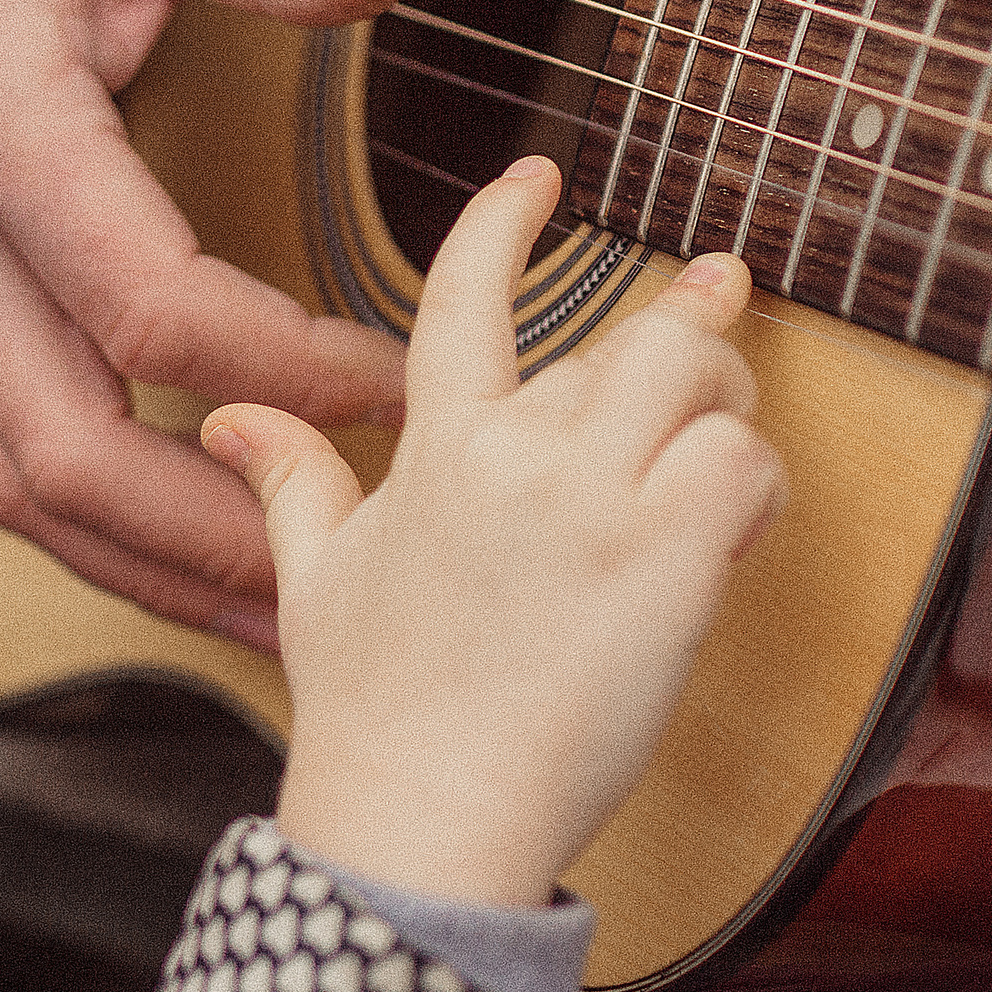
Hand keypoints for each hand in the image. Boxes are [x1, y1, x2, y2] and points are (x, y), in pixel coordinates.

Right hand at [0, 0, 438, 644]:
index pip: (138, 305)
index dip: (277, 367)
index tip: (393, 377)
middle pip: (60, 447)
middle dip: (206, 527)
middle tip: (344, 558)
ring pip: (17, 483)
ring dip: (144, 563)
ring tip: (274, 614)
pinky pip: (3, 458)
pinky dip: (94, 530)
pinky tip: (183, 556)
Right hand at [202, 158, 785, 908]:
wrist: (423, 816)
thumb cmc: (371, 712)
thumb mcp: (314, 581)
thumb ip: (291, 481)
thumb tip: (231, 422)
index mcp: (432, 454)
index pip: (466, 298)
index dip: (503, 221)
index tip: (539, 175)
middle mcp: (511, 459)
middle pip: (628, 337)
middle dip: (684, 337)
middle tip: (716, 323)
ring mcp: (589, 504)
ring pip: (699, 374)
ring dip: (729, 401)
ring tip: (723, 448)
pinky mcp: (661, 561)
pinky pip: (746, 464)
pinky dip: (760, 485)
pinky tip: (737, 529)